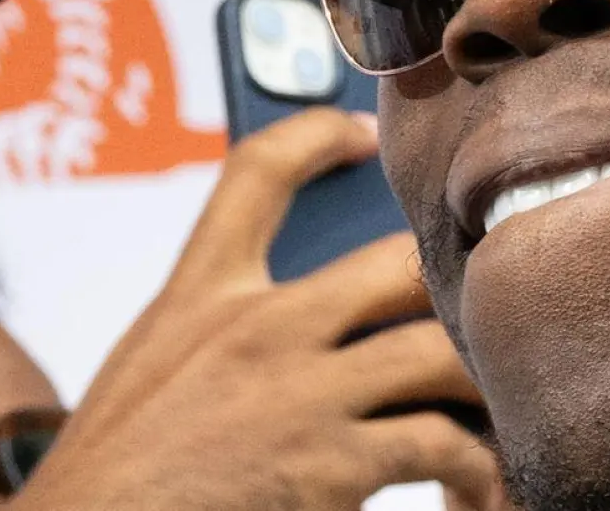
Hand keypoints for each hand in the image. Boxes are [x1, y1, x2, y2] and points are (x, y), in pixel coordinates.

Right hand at [11, 107, 504, 510]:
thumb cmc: (113, 476)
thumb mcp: (148, 368)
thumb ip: (213, 329)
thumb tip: (299, 322)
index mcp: (198, 297)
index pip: (257, 172)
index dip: (316, 133)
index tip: (361, 134)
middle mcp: (256, 329)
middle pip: (393, 262)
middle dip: (453, 286)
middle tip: (482, 312)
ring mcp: (299, 393)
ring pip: (438, 351)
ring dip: (480, 383)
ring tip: (496, 410)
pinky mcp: (332, 464)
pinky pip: (439, 444)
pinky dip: (473, 468)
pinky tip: (475, 486)